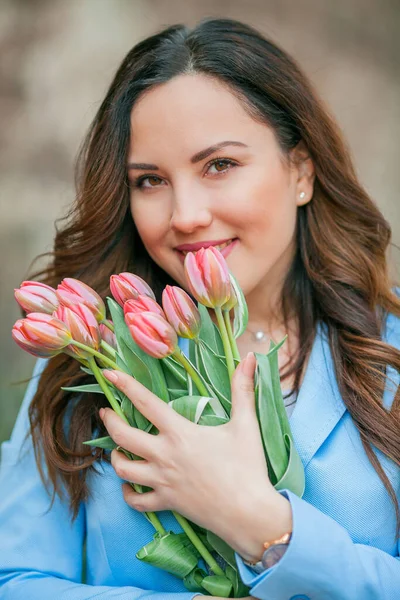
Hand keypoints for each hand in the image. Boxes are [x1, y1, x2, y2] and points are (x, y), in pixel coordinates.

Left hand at [101, 353, 290, 557]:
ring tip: (115, 448)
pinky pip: (136, 501)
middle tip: (105, 413)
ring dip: (115, 457)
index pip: (146, 403)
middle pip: (123, 436)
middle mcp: (164, 455)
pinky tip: (128, 486)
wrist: (249, 513)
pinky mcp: (166, 503)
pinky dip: (127, 493)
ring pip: (124, 469)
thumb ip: (243, 388)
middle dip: (110, 422)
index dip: (126, 385)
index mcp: (180, 433)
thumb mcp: (245, 424)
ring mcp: (162, 481)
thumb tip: (250, 357)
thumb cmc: (247, 466)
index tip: (110, 374)